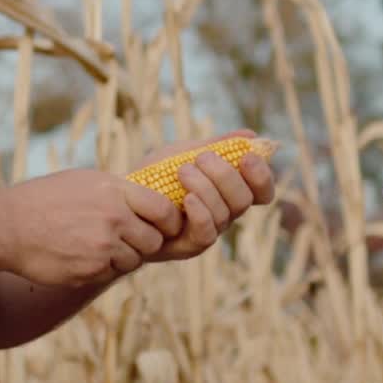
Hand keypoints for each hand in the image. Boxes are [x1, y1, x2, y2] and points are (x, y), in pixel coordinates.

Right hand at [5, 168, 184, 289]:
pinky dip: (99, 268)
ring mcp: (102, 247)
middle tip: (123, 238)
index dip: (168, 221)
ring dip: (120, 257)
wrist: (7, 225)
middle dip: (142, 242)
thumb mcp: (83, 181)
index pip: (164, 210)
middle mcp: (113, 218)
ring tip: (92, 244)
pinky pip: (110, 273)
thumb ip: (118, 192)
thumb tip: (149, 202)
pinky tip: (77, 255)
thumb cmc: (44, 199)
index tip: (163, 225)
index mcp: (114, 191)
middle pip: (153, 241)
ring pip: (133, 260)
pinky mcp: (90, 271)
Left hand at [133, 131, 276, 262]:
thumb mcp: (183, 153)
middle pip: (244, 199)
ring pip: (225, 213)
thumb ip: (216, 145)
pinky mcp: (190, 246)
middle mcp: (224, 213)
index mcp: (228, 191)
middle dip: (226, 175)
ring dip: (206, 187)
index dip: (261, 175)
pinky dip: (201, 213)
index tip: (247, 156)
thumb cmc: (154, 175)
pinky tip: (186, 198)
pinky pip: (207, 234)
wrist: (121, 197)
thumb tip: (251, 136)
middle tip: (201, 158)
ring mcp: (208, 231)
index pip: (261, 191)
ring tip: (182, 170)